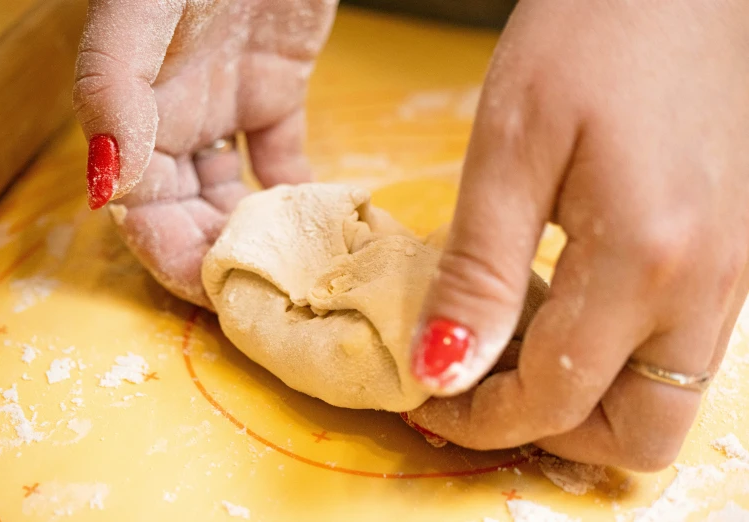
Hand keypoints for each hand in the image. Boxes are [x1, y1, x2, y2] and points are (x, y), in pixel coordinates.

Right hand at [73, 0, 336, 305]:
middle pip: (184, 210)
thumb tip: (103, 185)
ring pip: (229, 192)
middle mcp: (174, 113)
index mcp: (135, 106)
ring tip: (292, 270)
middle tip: (260, 298)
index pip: (139, 204)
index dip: (167, 254)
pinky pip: (280, 155)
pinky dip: (296, 192)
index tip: (210, 295)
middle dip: (213, 259)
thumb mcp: (142, 10)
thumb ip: (113, 88)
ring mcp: (223, 102)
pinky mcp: (273, 88)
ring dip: (254, 236)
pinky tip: (317, 219)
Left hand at [408, 0, 748, 470]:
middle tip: (479, 383)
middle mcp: (707, 287)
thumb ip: (481, 274)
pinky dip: (611, 355)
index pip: (557, 400)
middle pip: (640, 436)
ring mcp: (730, 274)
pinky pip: (673, 347)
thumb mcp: (511, 148)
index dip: (482, 420)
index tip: (428, 400)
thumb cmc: (593, 30)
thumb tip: (443, 370)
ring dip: (582, 396)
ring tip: (511, 339)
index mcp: (648, 262)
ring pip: (662, 397)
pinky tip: (560, 301)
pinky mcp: (728, 253)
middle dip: (551, 432)